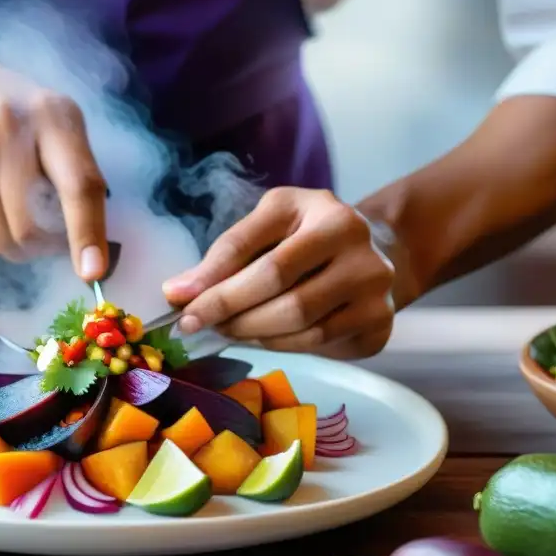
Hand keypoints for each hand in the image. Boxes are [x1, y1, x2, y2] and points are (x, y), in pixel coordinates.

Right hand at [0, 33, 107, 279]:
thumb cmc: (4, 108)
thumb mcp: (49, 118)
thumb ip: (76, 172)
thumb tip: (90, 253)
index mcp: (50, 115)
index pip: (78, 184)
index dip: (87, 233)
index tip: (92, 273)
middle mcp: (1, 129)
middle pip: (27, 231)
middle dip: (33, 247)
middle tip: (30, 233)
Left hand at [162, 188, 395, 358]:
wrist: (376, 254)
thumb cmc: (307, 238)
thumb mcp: (269, 227)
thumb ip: (225, 255)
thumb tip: (176, 292)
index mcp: (322, 210)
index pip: (256, 250)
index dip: (214, 283)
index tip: (180, 306)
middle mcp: (356, 243)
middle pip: (280, 290)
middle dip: (231, 312)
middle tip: (199, 325)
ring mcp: (374, 284)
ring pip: (299, 323)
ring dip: (253, 332)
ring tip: (230, 329)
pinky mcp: (379, 322)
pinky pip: (318, 343)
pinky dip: (282, 345)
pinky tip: (265, 337)